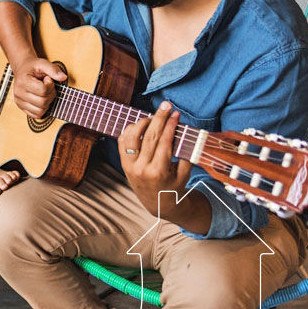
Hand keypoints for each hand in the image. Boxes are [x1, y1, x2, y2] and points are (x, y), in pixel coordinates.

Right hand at [12, 57, 66, 117]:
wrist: (23, 70)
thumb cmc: (33, 67)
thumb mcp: (43, 63)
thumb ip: (53, 69)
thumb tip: (63, 77)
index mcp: (23, 81)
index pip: (43, 91)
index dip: (50, 85)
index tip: (48, 79)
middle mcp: (18, 93)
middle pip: (43, 102)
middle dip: (50, 94)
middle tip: (48, 87)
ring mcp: (19, 102)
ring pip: (40, 111)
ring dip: (47, 102)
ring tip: (44, 93)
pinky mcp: (21, 107)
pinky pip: (36, 115)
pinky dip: (42, 109)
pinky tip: (41, 99)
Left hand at [118, 101, 193, 219]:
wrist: (157, 203)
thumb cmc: (174, 186)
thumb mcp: (184, 173)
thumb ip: (185, 153)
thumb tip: (181, 129)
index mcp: (159, 171)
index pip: (164, 142)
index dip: (170, 125)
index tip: (176, 114)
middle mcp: (142, 168)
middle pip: (149, 136)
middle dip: (159, 118)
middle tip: (166, 105)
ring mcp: (130, 166)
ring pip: (132, 136)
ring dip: (142, 122)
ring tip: (153, 117)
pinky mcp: (123, 164)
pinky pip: (122, 141)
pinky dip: (130, 130)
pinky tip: (140, 125)